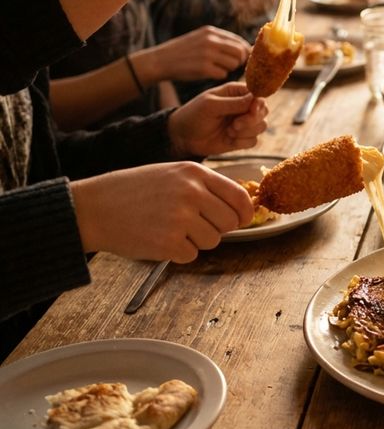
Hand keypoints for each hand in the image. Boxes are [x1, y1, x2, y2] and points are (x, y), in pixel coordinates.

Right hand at [71, 162, 254, 262]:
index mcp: (195, 173)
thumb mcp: (172, 174)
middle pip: (229, 222)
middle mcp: (191, 193)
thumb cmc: (133, 191)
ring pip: (213, 241)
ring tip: (169, 228)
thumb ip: (205, 187)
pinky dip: (178, 253)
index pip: (240, 197)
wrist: (93, 207)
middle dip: (217, 228)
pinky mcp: (168, 243)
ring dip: (196, 241)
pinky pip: (191, 255)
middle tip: (194, 226)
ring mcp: (180, 218)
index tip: (241, 220)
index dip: (244, 213)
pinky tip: (158, 239)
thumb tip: (239, 207)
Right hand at [134, 26, 249, 84]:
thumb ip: (220, 41)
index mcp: (211, 32)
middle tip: (228, 66)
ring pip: (233, 64)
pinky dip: (218, 76)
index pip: (240, 41)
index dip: (244, 52)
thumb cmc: (184, 52)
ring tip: (215, 68)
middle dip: (238, 61)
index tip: (240, 59)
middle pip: (240, 53)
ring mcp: (207, 54)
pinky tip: (207, 73)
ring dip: (228, 69)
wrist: (160, 61)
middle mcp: (211, 41)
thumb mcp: (200, 38)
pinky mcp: (203, 68)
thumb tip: (247, 48)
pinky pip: (223, 74)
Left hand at [167, 81, 268, 156]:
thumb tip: (257, 99)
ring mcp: (244, 123)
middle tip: (235, 124)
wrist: (183, 137)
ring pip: (261, 126)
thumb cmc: (194, 115)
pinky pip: (254, 141)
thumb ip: (235, 103)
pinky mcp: (242, 138)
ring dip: (247, 131)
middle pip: (264, 111)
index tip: (252, 109)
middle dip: (252, 119)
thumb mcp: (211, 105)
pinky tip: (228, 139)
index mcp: (237, 92)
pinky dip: (242, 141)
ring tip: (229, 131)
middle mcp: (243, 106)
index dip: (259, 103)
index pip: (258, 94)